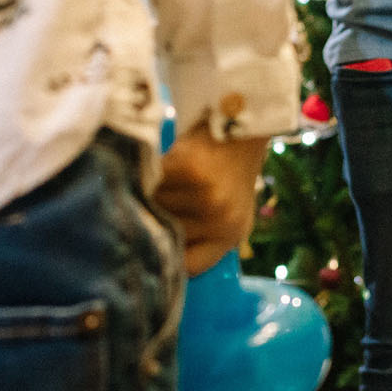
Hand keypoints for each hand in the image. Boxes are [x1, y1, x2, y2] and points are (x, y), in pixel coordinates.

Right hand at [152, 127, 270, 273]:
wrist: (242, 124)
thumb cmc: (231, 169)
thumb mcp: (229, 210)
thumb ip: (204, 235)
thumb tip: (163, 256)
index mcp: (231, 235)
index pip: (189, 266)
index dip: (166, 260)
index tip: (152, 251)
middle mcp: (221, 220)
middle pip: (167, 234)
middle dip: (156, 221)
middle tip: (148, 209)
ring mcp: (206, 195)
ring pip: (156, 206)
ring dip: (151, 195)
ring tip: (163, 181)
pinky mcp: (189, 169)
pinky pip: (154, 181)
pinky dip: (151, 174)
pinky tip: (160, 165)